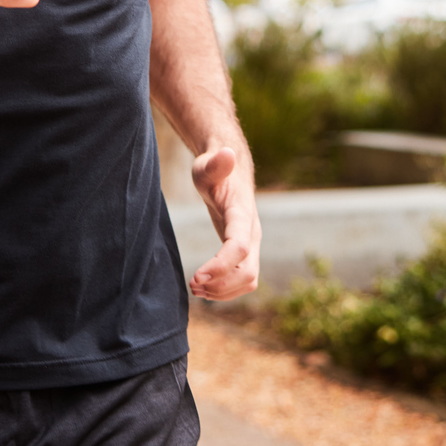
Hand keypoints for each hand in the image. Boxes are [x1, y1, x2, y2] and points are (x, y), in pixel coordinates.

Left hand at [187, 145, 260, 299]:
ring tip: (195, 290)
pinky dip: (225, 290)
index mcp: (243, 215)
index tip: (196, 277)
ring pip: (248, 281)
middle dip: (221, 285)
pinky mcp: (244, 253)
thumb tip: (227, 154)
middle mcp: (252, 233)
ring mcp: (251, 245)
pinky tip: (204, 287)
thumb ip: (216, 164)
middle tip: (192, 285)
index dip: (220, 266)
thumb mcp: (207, 166)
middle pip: (248, 272)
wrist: (228, 173)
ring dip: (223, 292)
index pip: (239, 247)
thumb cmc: (214, 171)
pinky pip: (243, 281)